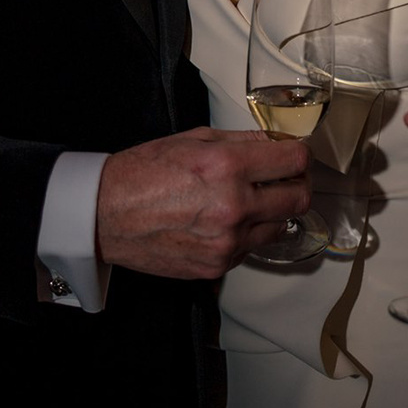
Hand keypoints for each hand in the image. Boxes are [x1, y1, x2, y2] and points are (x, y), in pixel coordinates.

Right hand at [95, 127, 311, 280]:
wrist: (107, 215)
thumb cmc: (145, 172)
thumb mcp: (195, 139)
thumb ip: (241, 141)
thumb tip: (275, 142)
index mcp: (227, 167)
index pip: (294, 160)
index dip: (300, 154)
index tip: (296, 154)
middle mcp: (234, 207)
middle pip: (299, 199)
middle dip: (297, 184)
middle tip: (286, 178)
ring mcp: (228, 242)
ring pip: (281, 228)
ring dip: (274, 212)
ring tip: (252, 200)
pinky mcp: (218, 267)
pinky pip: (251, 249)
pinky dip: (248, 234)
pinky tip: (226, 221)